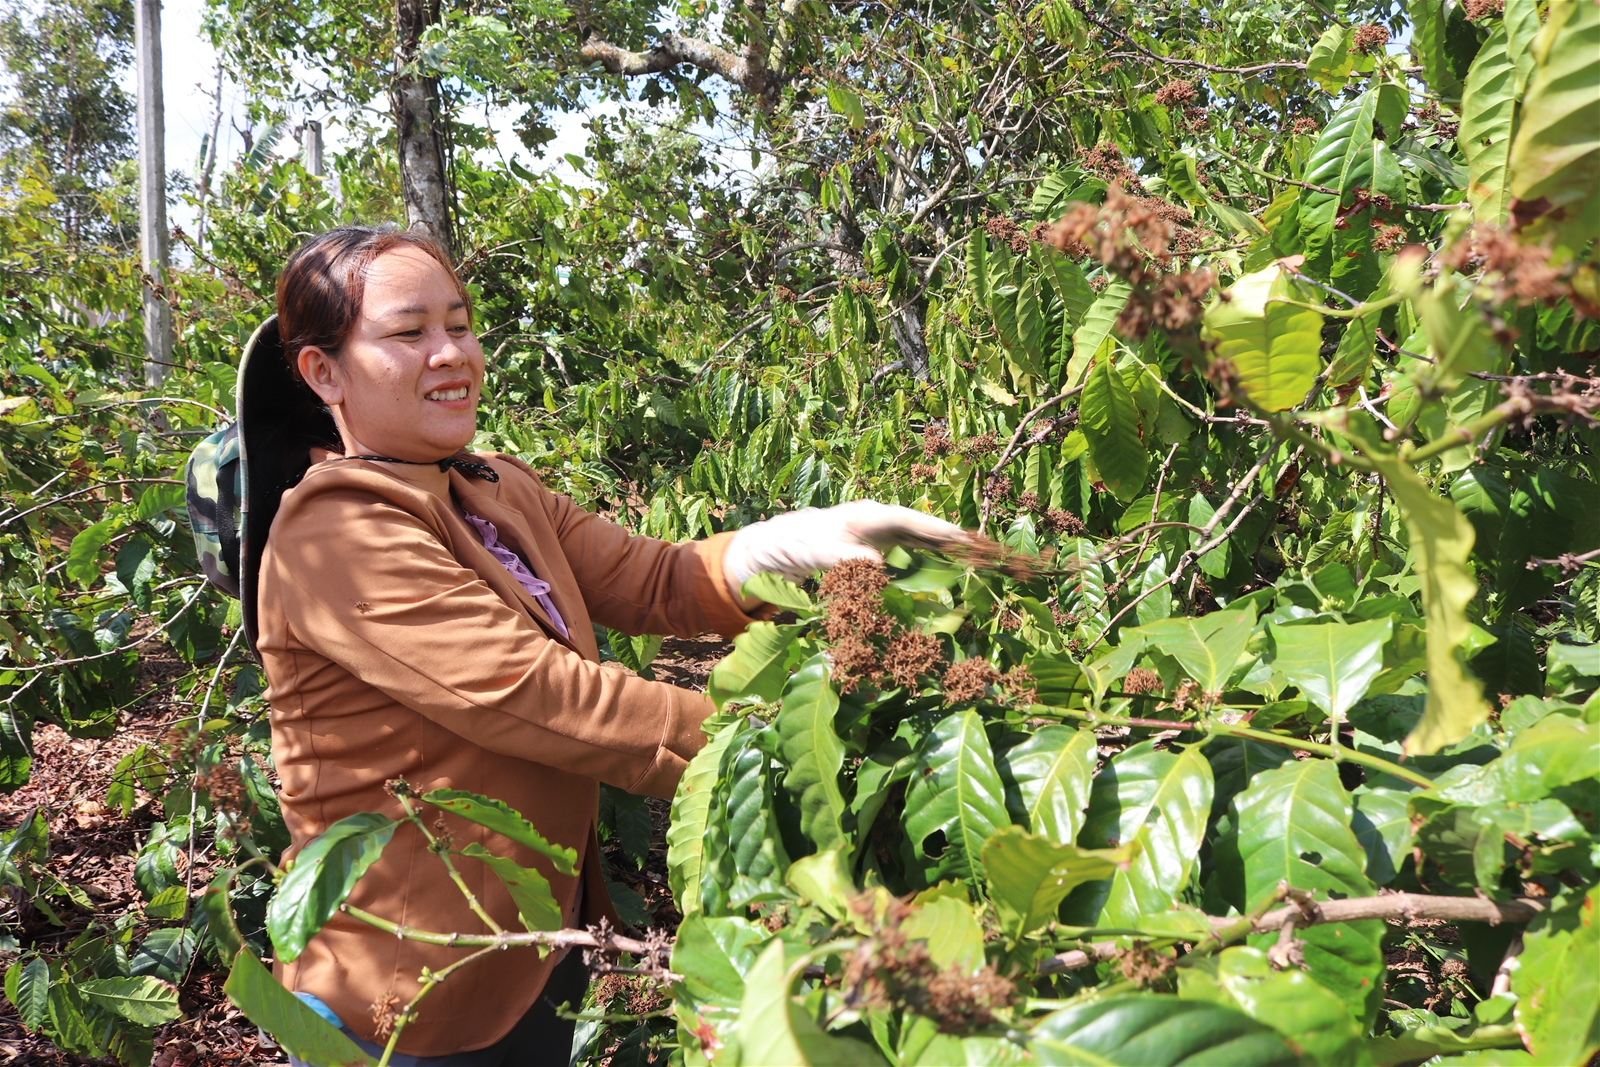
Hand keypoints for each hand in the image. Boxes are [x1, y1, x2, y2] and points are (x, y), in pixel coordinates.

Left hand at [722, 500, 967, 598]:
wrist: (776, 546)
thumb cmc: (796, 544)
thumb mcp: (818, 552)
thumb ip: (847, 557)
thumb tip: (880, 567)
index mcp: (870, 515)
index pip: (914, 520)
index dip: (942, 529)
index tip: (968, 539)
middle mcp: (881, 521)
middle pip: (925, 530)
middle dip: (955, 541)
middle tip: (987, 554)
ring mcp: (881, 535)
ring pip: (922, 543)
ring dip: (946, 554)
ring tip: (976, 565)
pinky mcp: (878, 550)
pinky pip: (910, 556)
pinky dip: (928, 564)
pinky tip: (945, 577)